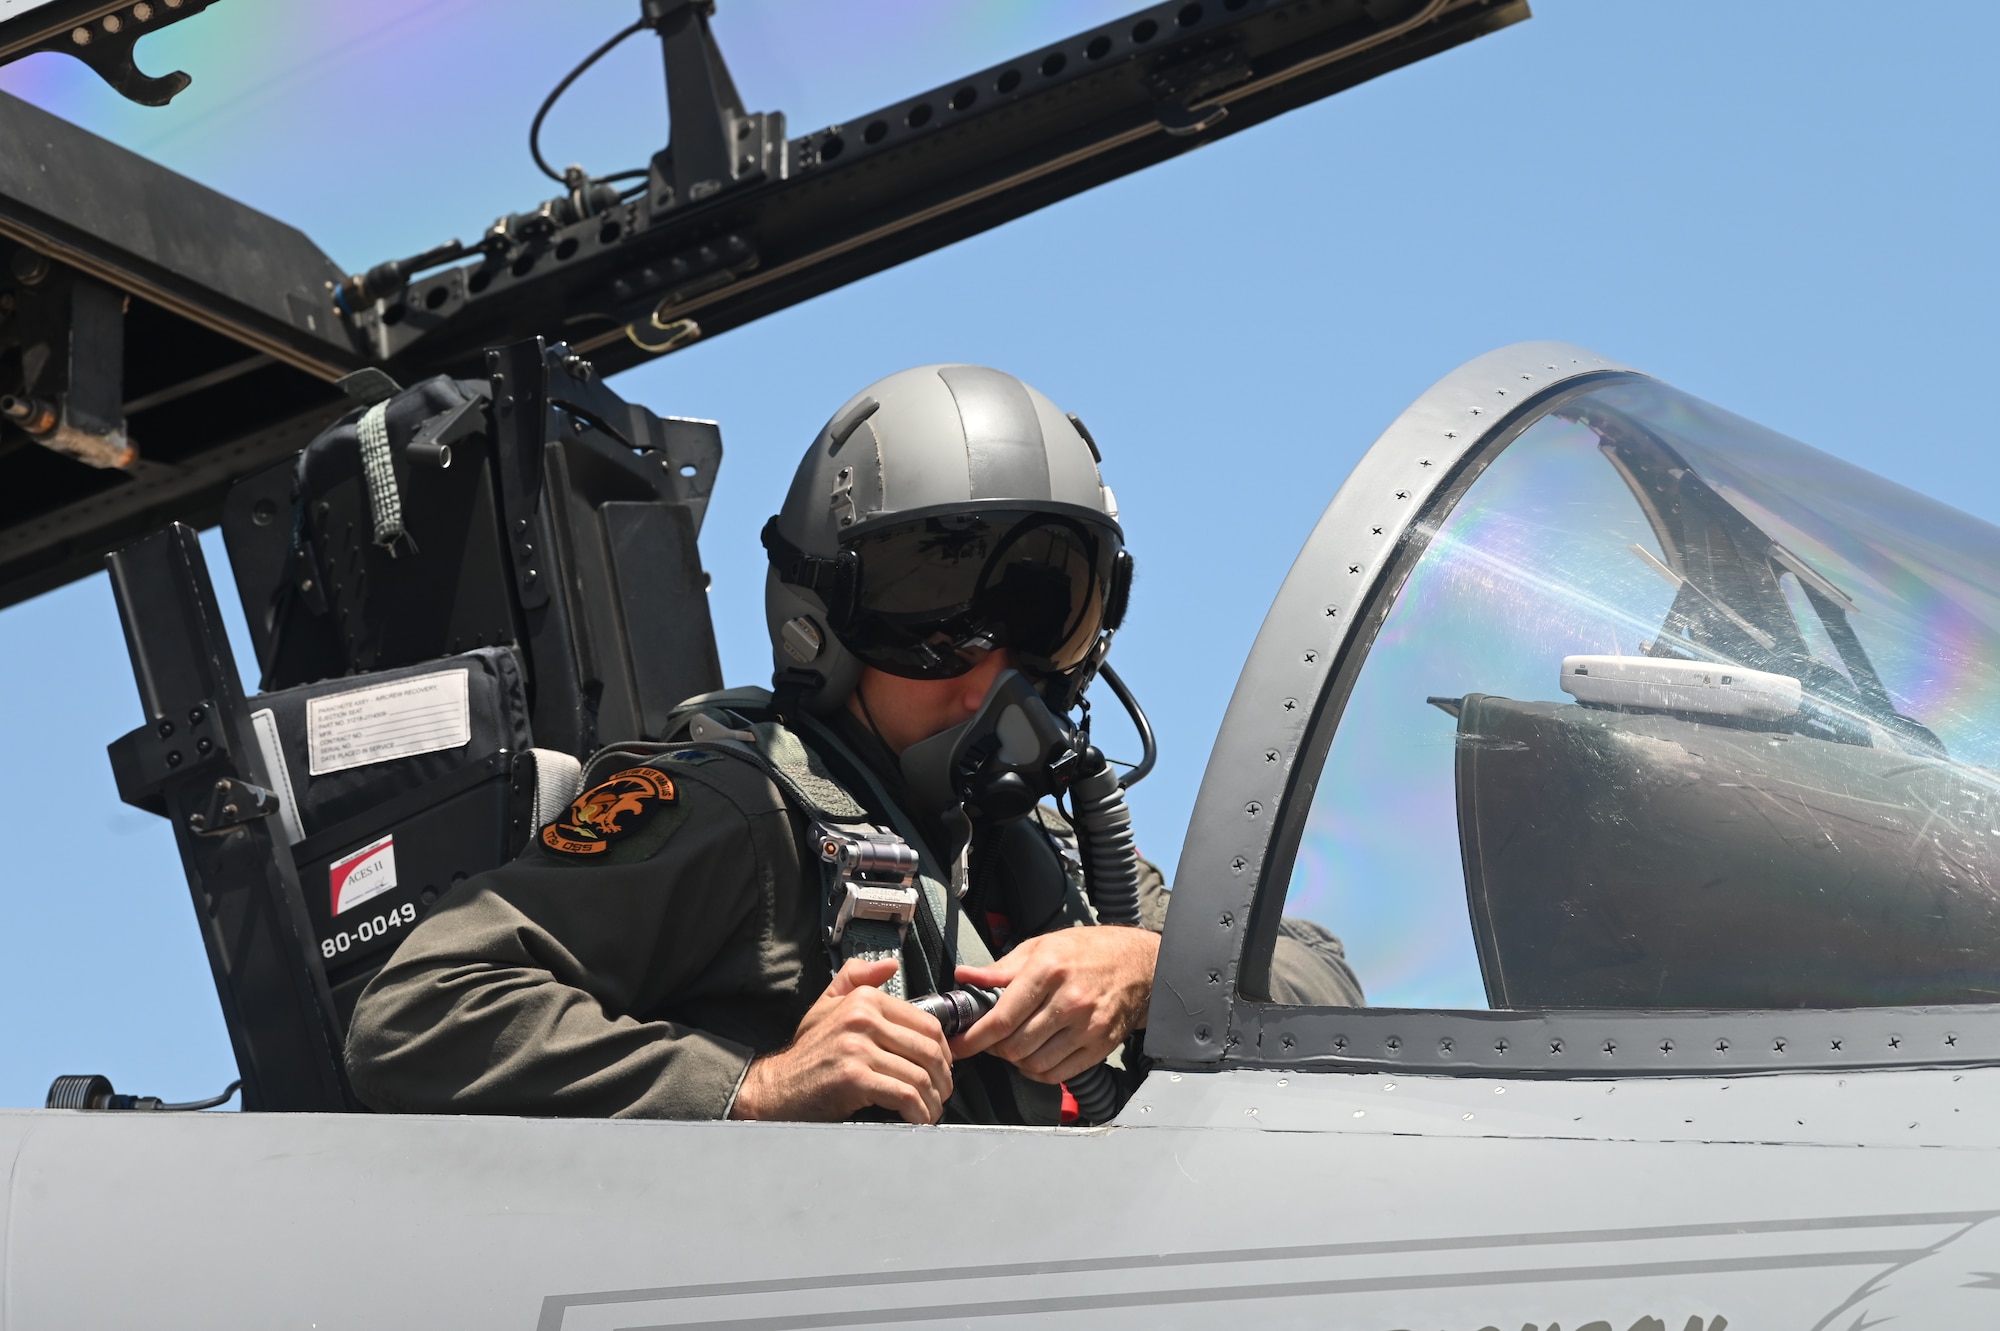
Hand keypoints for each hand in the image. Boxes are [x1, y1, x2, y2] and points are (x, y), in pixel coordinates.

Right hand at [729, 958, 952, 1123]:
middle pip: (928, 1050)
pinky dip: (917, 1111)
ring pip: (919, 1075)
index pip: (926, 1023)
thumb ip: (857, 980)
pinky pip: (903, 1094)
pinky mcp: (854, 1078)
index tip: (943, 1069)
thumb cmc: (807, 1053)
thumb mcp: (827, 1005)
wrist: (777, 1088)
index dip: (944, 1050)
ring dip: (932, 1100)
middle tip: (941, 1095)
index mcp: (864, 1000)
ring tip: (929, 1111)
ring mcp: (857, 1048)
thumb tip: (891, 965)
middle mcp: (862, 1019)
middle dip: (943, 1079)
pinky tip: (916, 1119)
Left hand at [950, 926, 1159, 1083]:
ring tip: (1012, 1045)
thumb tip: (964, 976)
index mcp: (1050, 970)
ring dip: (1014, 1061)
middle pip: (1015, 1046)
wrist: (1139, 964)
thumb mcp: (1041, 946)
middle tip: (988, 1040)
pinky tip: (1034, 1055)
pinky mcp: (1100, 1047)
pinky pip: (1057, 1074)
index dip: (974, 1037)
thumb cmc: (1087, 951)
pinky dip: (1037, 1071)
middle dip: (992, 1048)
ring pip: (1033, 1064)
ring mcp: (1088, 1027)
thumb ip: (1000, 969)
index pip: (1003, 1017)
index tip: (959, 1044)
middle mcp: (1070, 1001)